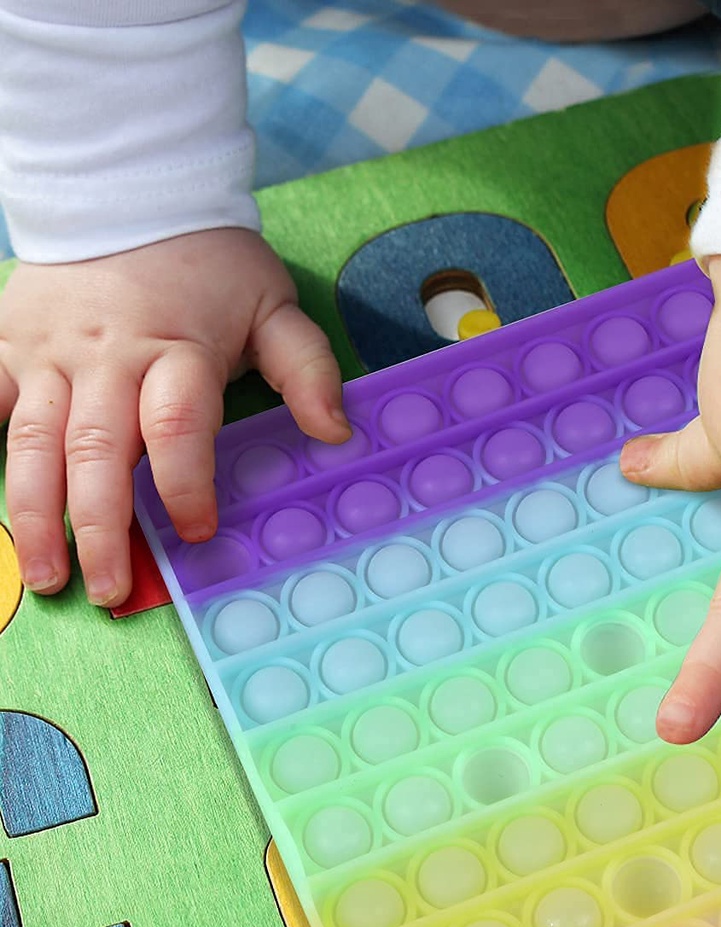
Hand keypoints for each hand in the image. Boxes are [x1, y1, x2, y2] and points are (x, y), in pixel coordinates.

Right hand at [0, 228, 349, 606]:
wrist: (129, 191)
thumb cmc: (211, 263)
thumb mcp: (274, 306)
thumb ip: (306, 368)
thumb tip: (337, 433)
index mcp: (177, 350)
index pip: (177, 427)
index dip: (186, 485)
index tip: (196, 532)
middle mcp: (106, 358)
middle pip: (96, 452)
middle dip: (100, 528)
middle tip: (109, 590)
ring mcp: (48, 354)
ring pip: (32, 444)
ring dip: (34, 517)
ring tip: (43, 577)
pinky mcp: (7, 345)